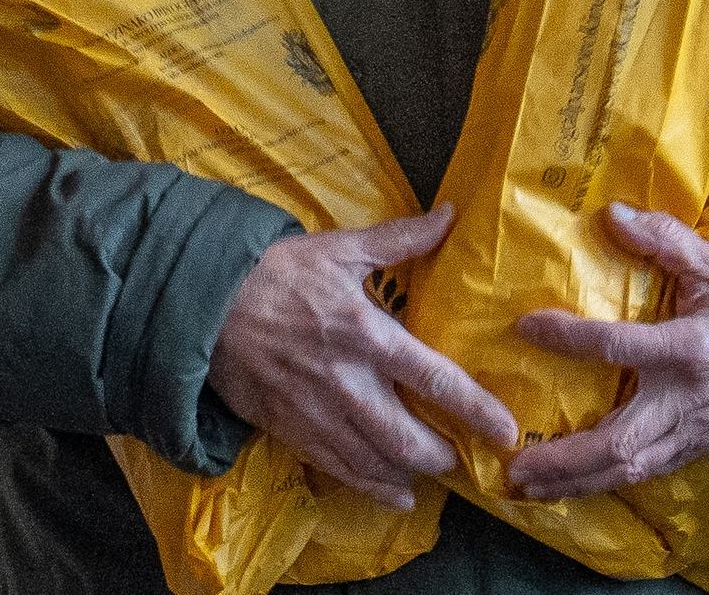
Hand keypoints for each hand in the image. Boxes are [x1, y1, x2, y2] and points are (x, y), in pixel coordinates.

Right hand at [208, 203, 519, 511]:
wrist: (204, 302)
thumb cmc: (278, 271)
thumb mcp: (340, 248)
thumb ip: (400, 238)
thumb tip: (450, 214)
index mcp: (365, 333)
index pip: (434, 378)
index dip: (474, 409)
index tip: (504, 431)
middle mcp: (346, 382)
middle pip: (406, 438)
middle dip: (441, 456)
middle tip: (464, 459)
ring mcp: (316, 412)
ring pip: (374, 462)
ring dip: (409, 476)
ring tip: (432, 476)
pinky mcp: (290, 430)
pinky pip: (337, 470)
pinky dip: (370, 487)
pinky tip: (394, 494)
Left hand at [503, 201, 708, 500]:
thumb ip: (667, 239)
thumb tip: (612, 214)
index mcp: (690, 347)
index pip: (618, 346)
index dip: (568, 338)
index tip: (525, 327)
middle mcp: (686, 400)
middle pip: (618, 444)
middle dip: (564, 459)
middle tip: (513, 465)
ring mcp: (692, 432)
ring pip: (629, 470)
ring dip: (576, 483)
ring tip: (529, 486)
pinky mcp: (698, 448)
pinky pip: (647, 474)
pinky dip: (606, 485)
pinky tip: (573, 487)